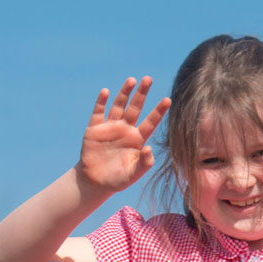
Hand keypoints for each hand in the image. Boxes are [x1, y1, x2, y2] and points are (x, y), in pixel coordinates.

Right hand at [77, 76, 170, 194]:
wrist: (94, 182)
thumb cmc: (117, 179)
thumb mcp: (132, 175)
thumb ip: (143, 164)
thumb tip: (150, 149)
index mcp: (137, 139)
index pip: (151, 122)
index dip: (159, 111)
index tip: (168, 99)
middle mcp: (125, 129)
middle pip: (135, 108)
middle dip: (141, 93)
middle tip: (148, 79)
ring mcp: (110, 127)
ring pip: (119, 106)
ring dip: (124, 93)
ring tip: (131, 80)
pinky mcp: (94, 129)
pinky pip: (98, 113)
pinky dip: (101, 102)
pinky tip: (106, 92)